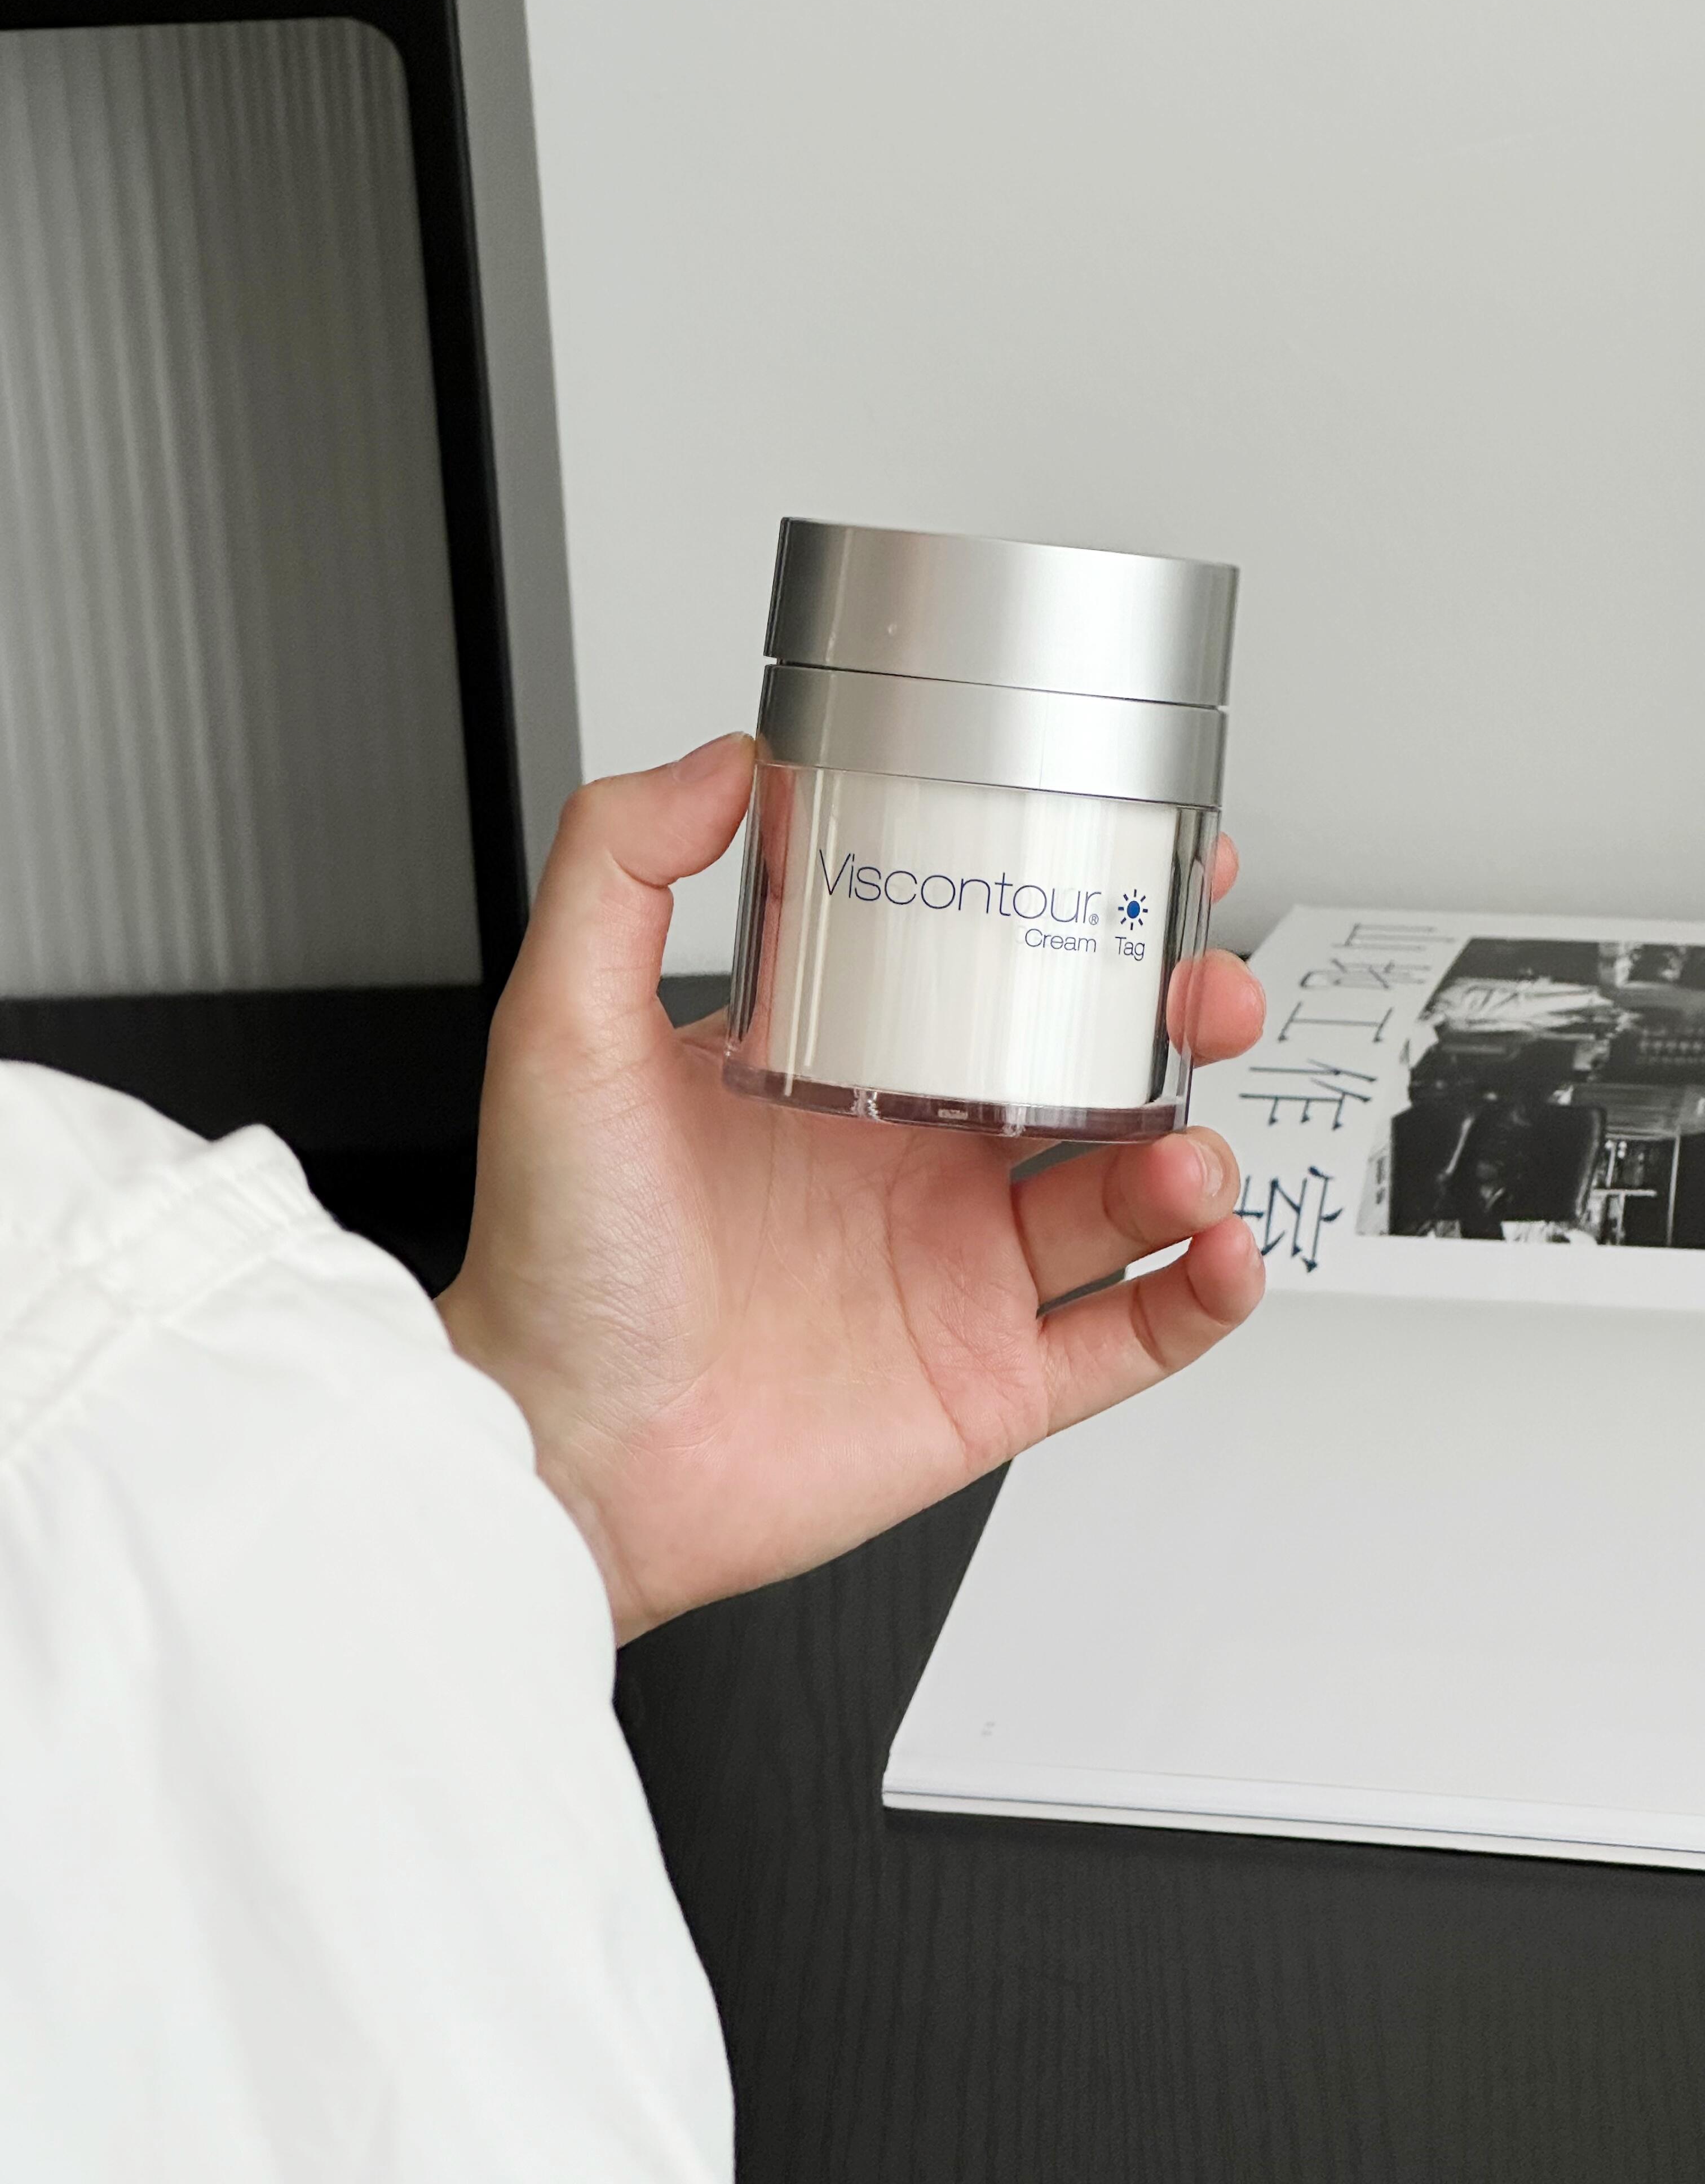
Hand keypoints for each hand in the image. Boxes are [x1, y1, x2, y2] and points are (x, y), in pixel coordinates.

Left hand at [438, 734, 1265, 1639]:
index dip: (1078, 911)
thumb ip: (620, 869)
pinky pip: (1134, 1334)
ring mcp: (959, 1273)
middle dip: (1174, 1023)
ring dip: (1191, 1158)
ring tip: (1185, 1155)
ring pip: (1129, 1195)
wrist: (561, 1454)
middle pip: (1092, 1069)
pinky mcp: (989, 1381)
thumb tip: (727, 759)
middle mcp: (911, 1164)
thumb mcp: (562, 1028)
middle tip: (1205, 997)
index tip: (1141, 855)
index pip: (989, 968)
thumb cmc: (552, 1260)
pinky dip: (1203, 1295)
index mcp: (840, 1070)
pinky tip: (1219, 1253)